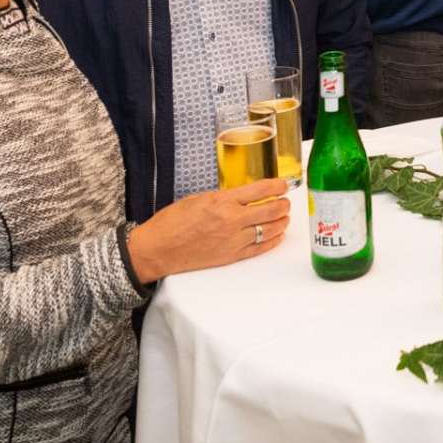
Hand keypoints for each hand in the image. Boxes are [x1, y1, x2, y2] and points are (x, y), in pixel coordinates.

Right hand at [125, 179, 292, 282]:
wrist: (158, 249)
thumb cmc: (172, 222)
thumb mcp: (198, 198)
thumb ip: (222, 198)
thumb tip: (241, 196)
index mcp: (222, 202)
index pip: (260, 190)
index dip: (277, 186)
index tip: (283, 185)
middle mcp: (231, 221)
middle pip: (270, 210)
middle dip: (283, 204)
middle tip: (285, 201)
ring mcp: (233, 241)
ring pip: (269, 230)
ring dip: (281, 222)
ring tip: (284, 217)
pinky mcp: (231, 257)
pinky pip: (259, 249)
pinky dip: (272, 241)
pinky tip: (277, 235)